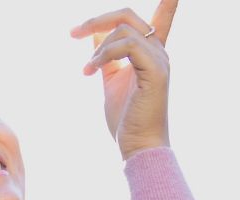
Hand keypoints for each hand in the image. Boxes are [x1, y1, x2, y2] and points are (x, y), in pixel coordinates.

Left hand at [71, 0, 177, 158]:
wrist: (137, 146)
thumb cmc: (125, 118)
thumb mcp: (110, 79)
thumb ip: (105, 56)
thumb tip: (95, 34)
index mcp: (151, 53)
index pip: (161, 18)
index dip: (167, 4)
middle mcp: (159, 52)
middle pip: (127, 16)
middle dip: (96, 20)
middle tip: (72, 33)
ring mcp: (160, 60)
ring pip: (122, 30)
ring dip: (97, 47)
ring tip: (87, 70)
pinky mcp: (156, 71)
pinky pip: (126, 46)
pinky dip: (103, 55)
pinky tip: (90, 71)